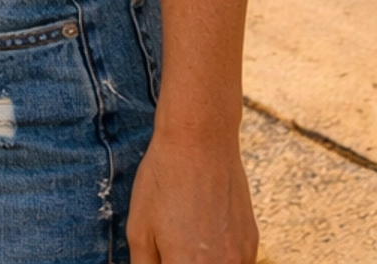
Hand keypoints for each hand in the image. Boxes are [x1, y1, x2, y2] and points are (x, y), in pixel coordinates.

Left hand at [126, 130, 257, 261]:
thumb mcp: (139, 228)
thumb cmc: (164, 180)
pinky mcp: (252, 244)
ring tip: (187, 241)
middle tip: (171, 249)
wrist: (201, 140)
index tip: (162, 257)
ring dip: (202, 262)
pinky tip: (204, 237)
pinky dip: (220, 260)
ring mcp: (241, 259)